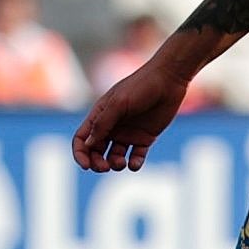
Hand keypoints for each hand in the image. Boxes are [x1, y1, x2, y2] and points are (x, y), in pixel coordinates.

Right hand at [71, 63, 188, 171]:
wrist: (168, 80)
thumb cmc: (140, 87)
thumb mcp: (118, 104)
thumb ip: (103, 123)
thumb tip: (87, 144)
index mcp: (100, 115)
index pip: (82, 138)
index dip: (80, 153)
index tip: (86, 166)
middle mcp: (112, 126)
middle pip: (96, 151)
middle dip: (96, 162)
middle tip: (104, 167)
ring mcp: (128, 133)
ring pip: (114, 157)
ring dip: (114, 164)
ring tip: (121, 162)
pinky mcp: (145, 139)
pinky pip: (136, 157)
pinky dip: (134, 164)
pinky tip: (134, 163)